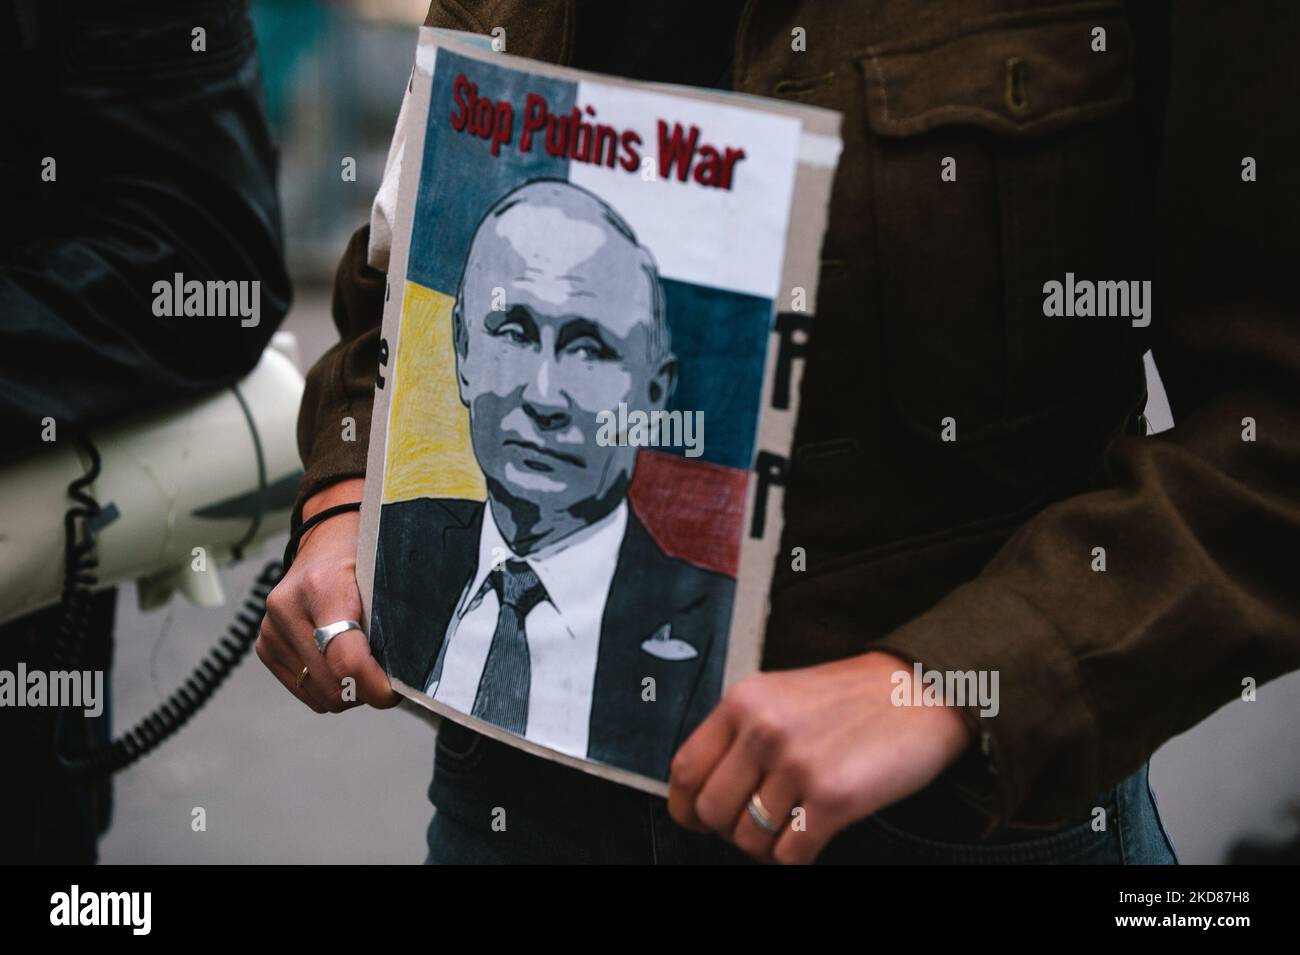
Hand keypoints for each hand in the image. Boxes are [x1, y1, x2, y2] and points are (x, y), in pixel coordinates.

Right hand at [256, 478, 398, 711]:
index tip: (395, 690)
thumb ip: (394, 622)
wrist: (328, 539)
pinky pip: (305, 691)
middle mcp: (287, 608)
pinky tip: (341, 661)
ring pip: (320, 696)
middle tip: (388, 676)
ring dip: (348, 691)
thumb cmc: (365, 557)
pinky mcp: (265, 647)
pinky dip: (329, 686)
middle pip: (333, 684)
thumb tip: (409, 675)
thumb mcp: (386, 578)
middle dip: (366, 689)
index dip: (374, 686)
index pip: (345, 658)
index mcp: (322, 586)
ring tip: (364, 662)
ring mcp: (270, 629)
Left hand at [667, 650, 975, 863]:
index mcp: (744, 702)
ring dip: (768, 843)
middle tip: (756, 821)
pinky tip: (814, 833)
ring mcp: (797, 765)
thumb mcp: (781, 695)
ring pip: (749, 840)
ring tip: (793, 821)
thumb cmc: (852, 698)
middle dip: (729, 828)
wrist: (919, 690)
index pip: (684, 769)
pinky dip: (797, 855)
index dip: (685, 806)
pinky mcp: (833, 798)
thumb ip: (740, 733)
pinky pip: (789, 855)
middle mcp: (764, 730)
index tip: (695, 818)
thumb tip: (704, 788)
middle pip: (712, 812)